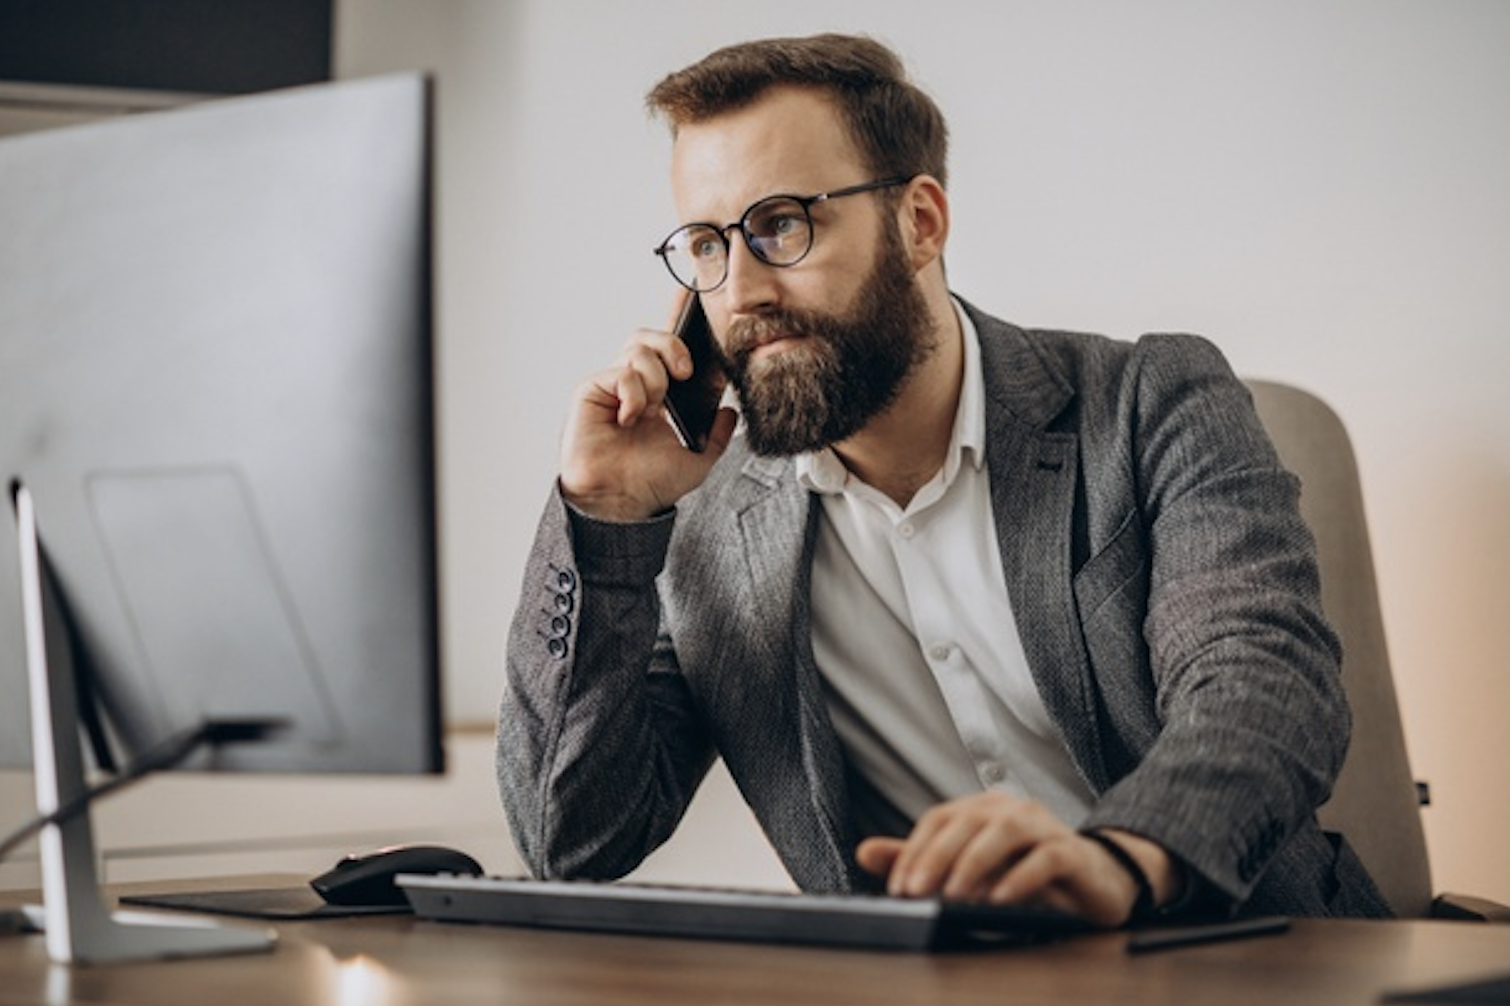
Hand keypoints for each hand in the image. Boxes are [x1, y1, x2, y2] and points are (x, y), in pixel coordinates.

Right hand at [559, 301, 736, 522]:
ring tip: (656, 406)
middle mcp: (635, 386)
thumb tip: (731, 412)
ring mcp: (612, 387)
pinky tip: (632, 418)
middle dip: (673, 344)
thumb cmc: (649, 484)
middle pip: (650, 336)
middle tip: (686, 371)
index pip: (669, 349)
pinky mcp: (592, 391)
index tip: (694, 295)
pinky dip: (634, 393)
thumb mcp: (698, 460)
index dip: (678, 317)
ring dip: (655, 375)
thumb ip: (718, 436)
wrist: (621, 503)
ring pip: (638, 349)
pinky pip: (620, 371)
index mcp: (659, 396)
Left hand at [854, 791, 1179, 927]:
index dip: (914, 851)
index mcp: (980, 808)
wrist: (1093, 879)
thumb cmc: (1023, 872)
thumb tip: (863, 851)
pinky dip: (1021, 877)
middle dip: (937, 856)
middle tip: (917, 891)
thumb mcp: (967, 868)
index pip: (938, 820)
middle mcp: (1010, 809)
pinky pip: (1046, 858)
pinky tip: (1001, 898)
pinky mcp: (1072, 851)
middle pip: (967, 822)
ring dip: (975, 862)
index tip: (898, 888)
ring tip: (955, 895)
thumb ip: (919, 859)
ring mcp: (1043, 825)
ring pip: (1005, 832)